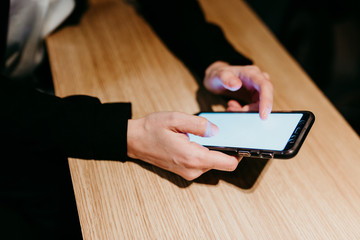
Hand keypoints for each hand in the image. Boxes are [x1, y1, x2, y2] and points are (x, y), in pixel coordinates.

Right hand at [127, 112, 241, 180]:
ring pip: (213, 162)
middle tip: (223, 129)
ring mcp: (188, 172)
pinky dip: (205, 152)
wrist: (133, 140)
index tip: (242, 141)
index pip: (228, 163)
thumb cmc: (152, 129)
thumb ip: (199, 124)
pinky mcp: (185, 170)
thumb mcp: (176, 119)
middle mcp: (193, 169)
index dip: (239, 153)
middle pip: (222, 162)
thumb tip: (217, 130)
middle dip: (226, 146)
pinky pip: (203, 162)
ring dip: (215, 149)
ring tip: (207, 132)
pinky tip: (197, 138)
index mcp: (193, 157)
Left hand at [204, 61, 272, 118]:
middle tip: (234, 111)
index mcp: (252, 73)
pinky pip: (255, 107)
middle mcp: (258, 80)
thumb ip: (226, 78)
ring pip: (260, 104)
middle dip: (252, 109)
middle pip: (265, 98)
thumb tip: (237, 85)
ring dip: (247, 111)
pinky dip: (245, 111)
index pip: (265, 86)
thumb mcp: (218, 75)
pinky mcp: (255, 96)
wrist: (216, 77)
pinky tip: (233, 107)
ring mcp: (257, 88)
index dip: (267, 101)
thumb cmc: (218, 74)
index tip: (263, 115)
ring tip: (231, 108)